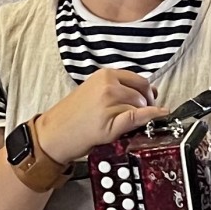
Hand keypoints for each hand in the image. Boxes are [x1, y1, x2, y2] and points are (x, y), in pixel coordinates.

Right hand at [34, 68, 173, 164]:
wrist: (52, 134)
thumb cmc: (71, 116)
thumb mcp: (94, 92)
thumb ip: (119, 89)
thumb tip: (152, 91)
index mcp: (104, 75)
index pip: (138, 80)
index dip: (147, 92)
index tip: (149, 100)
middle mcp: (107, 86)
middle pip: (142, 93)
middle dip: (147, 104)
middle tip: (142, 114)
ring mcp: (108, 104)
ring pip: (139, 107)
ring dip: (141, 115)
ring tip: (124, 123)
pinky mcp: (109, 122)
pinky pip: (137, 117)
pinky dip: (149, 117)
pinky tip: (157, 115)